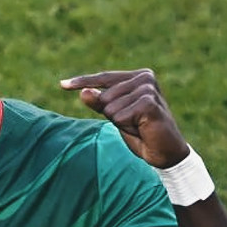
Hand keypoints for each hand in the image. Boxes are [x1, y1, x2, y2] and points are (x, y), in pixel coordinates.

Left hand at [60, 69, 188, 168]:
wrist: (165, 151)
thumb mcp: (115, 115)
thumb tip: (82, 93)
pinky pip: (119, 116)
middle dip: (112, 114)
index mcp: (138, 75)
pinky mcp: (149, 103)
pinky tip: (142, 127)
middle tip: (133, 122)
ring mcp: (148, 88)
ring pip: (110, 107)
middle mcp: (145, 77)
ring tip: (139, 125)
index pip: (104, 77)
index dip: (83, 82)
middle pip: (104, 96)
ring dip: (121, 122)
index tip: (62, 85)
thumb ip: (99, 103)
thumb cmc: (141, 131)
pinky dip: (126, 126)